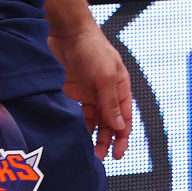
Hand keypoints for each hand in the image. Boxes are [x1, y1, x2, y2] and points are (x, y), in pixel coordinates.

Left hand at [48, 26, 131, 159]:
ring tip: (88, 152)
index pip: (125, 118)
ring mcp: (89, 94)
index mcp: (120, 88)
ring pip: (94, 122)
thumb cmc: (92, 48)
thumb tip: (120, 127)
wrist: (66, 33)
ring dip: (92, 137)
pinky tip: (75, 136)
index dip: (123, 137)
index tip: (118, 154)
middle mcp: (106, 93)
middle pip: (109, 123)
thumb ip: (111, 103)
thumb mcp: (105, 76)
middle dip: (106, 141)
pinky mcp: (73, 93)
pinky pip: (78, 115)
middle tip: (99, 157)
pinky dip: (78, 126)